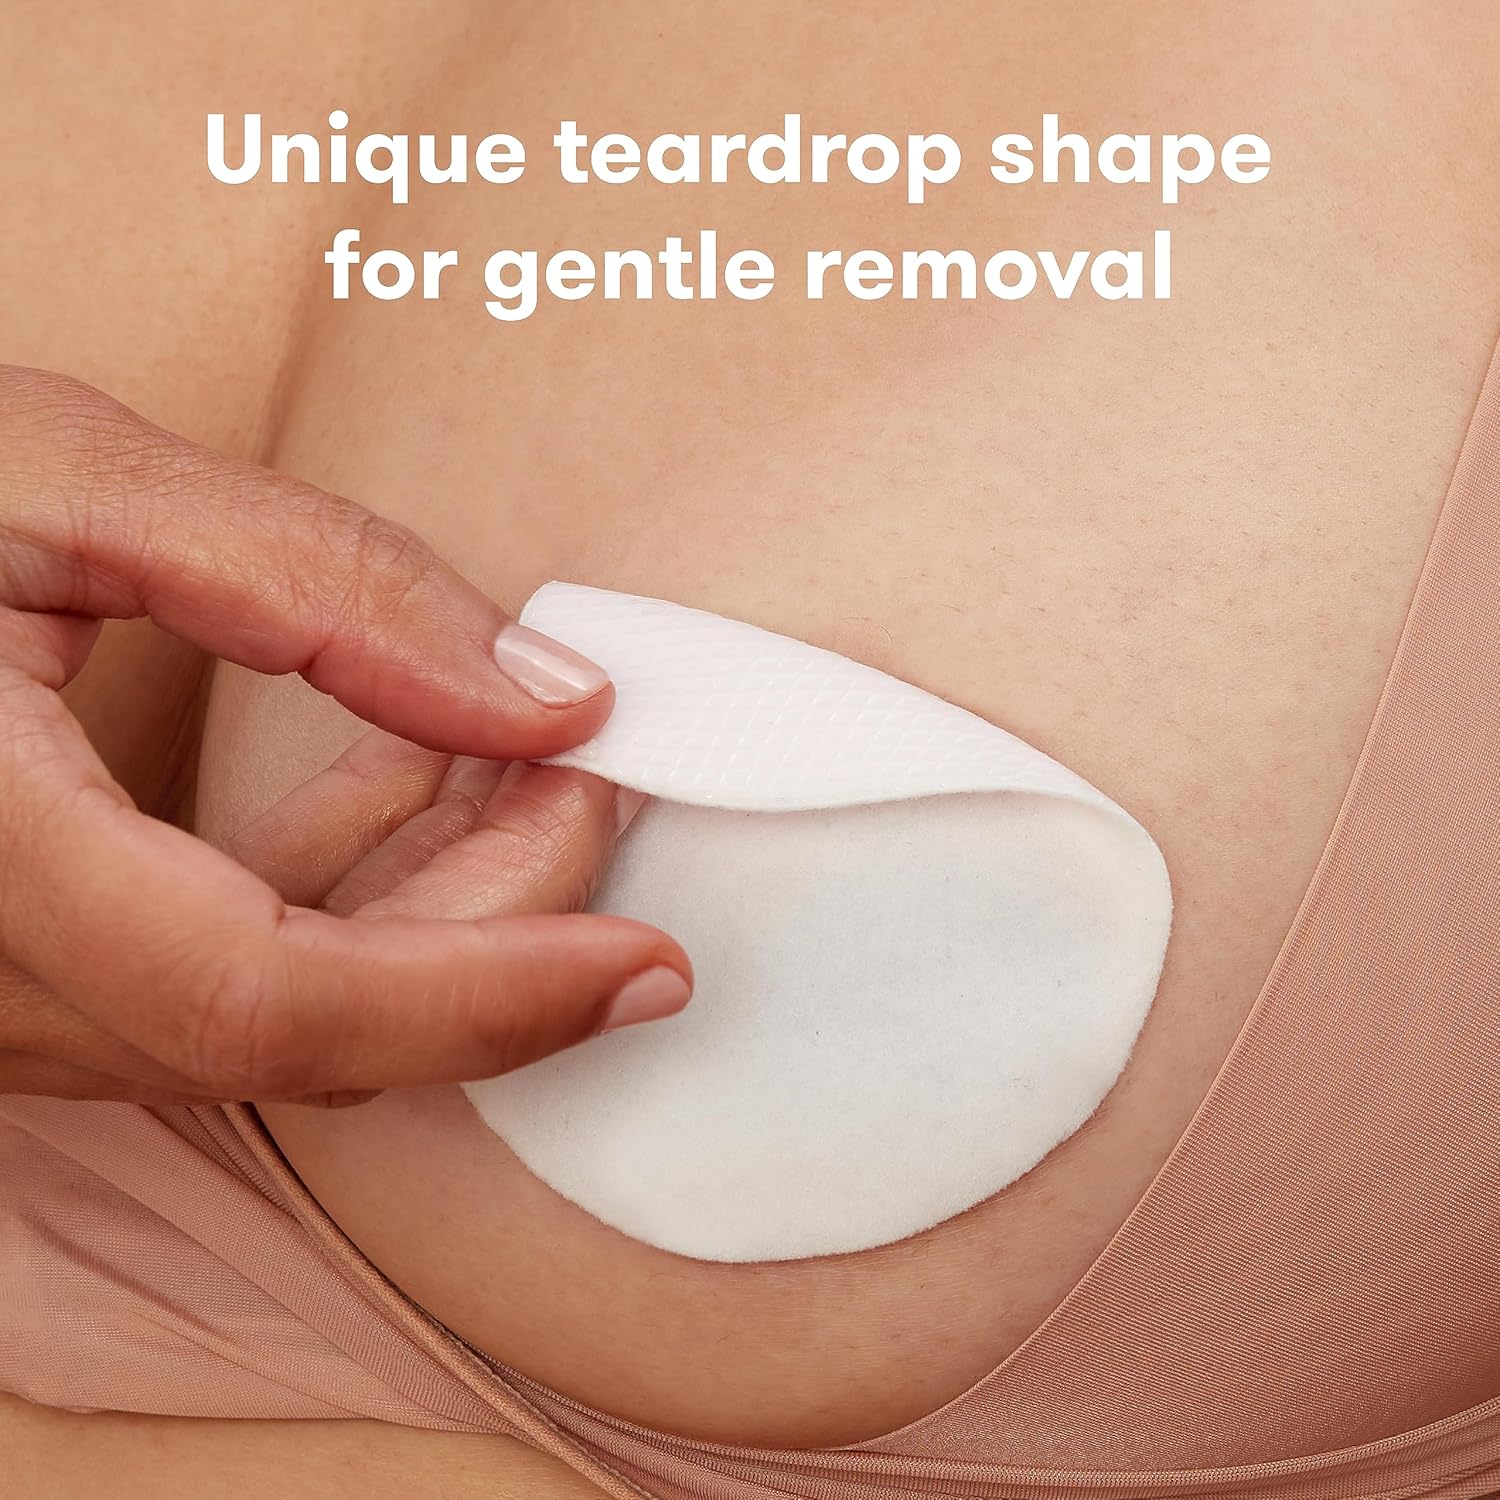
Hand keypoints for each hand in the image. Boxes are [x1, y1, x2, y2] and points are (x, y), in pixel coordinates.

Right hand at [0, 366, 690, 1102]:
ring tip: (530, 774)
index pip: (269, 998)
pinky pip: (204, 975)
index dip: (485, 998)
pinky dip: (338, 899)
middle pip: (293, 1021)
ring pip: (260, 1015)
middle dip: (489, 927)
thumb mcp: (53, 473)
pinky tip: (414, 792)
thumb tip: (548, 695)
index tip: (645, 964)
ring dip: (427, 913)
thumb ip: (322, 585)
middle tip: (596, 786)